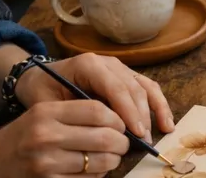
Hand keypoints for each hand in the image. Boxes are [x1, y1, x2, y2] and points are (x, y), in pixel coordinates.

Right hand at [0, 100, 128, 176]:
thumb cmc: (27, 135)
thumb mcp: (44, 114)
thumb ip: (78, 112)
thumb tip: (122, 119)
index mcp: (46, 113)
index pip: (97, 110)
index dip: (118, 118)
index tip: (122, 124)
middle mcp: (46, 136)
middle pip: (104, 137)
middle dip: (122, 141)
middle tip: (124, 143)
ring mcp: (46, 163)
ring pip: (101, 161)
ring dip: (114, 160)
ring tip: (112, 157)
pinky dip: (99, 175)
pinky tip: (95, 170)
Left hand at [15, 54, 174, 142]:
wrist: (40, 77)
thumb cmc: (42, 91)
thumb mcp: (49, 103)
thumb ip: (75, 113)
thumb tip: (103, 131)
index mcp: (88, 64)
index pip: (115, 87)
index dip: (128, 110)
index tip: (135, 132)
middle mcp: (109, 63)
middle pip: (133, 88)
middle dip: (142, 115)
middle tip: (144, 141)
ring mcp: (120, 68)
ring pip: (145, 87)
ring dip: (156, 109)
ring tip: (163, 130)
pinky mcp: (127, 76)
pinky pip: (147, 87)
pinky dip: (158, 104)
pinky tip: (166, 121)